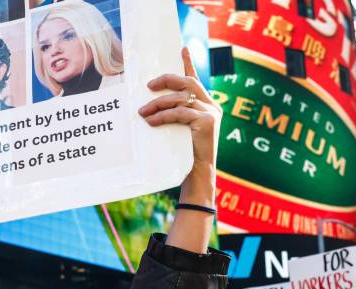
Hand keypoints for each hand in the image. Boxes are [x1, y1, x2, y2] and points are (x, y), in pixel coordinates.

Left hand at [139, 47, 220, 203]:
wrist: (197, 173)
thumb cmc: (185, 153)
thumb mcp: (180, 129)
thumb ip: (176, 115)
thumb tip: (151, 105)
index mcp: (208, 105)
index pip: (196, 80)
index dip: (189, 63)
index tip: (182, 48)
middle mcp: (212, 105)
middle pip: (188, 83)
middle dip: (167, 80)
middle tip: (149, 85)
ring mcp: (211, 112)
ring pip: (180, 98)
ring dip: (158, 103)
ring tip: (142, 111)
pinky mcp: (206, 121)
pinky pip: (179, 113)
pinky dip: (162, 116)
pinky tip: (150, 121)